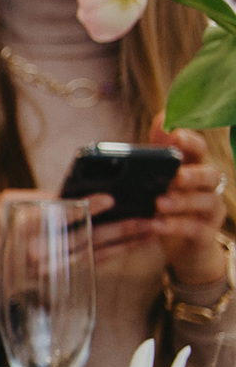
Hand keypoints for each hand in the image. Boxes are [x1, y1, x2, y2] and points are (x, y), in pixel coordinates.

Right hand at [0, 189, 135, 316]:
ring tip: (150, 229)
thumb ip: (37, 199)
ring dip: (125, 243)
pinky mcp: (58, 278)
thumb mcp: (4, 207)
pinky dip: (115, 254)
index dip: (86, 207)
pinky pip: (92, 265)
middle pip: (85, 237)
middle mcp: (38, 251)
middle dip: (118, 227)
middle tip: (145, 217)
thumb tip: (71, 192)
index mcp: (22, 228)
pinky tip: (135, 244)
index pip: (58, 216)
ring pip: (94, 253)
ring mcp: (49, 269)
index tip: (109, 198)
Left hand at [149, 125, 230, 285]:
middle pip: (210, 174)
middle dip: (193, 174)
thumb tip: (162, 117)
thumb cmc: (168, 206)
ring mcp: (209, 211)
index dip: (190, 141)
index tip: (176, 135)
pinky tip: (156, 225)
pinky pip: (196, 229)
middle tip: (175, 176)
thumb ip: (160, 151)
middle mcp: (207, 188)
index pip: (198, 149)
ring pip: (206, 201)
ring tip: (159, 203)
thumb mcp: (159, 178)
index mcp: (193, 168)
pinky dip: (176, 226)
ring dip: (183, 201)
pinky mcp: (205, 234)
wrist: (182, 248)